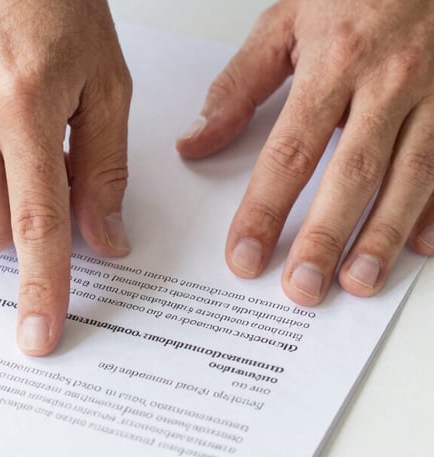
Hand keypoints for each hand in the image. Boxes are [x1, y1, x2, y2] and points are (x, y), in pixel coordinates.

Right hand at [0, 0, 131, 354]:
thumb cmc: (57, 6)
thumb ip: (103, 169)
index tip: (38, 334)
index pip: (35, 224)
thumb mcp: (105, 83)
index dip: (41, 286)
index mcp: (23, 104)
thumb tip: (103, 240)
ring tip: (3, 137)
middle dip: (18, 223)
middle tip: (36, 172)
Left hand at [177, 0, 433, 304]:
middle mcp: (389, 82)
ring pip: (412, 175)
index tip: (244, 254)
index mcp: (335, 63)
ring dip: (383, 234)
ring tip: (358, 282)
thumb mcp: (285, 23)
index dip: (265, 209)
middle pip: (352, 173)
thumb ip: (238, 87)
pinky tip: (420, 247)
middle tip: (302, 287)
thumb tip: (194, 143)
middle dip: (326, 237)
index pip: (289, 152)